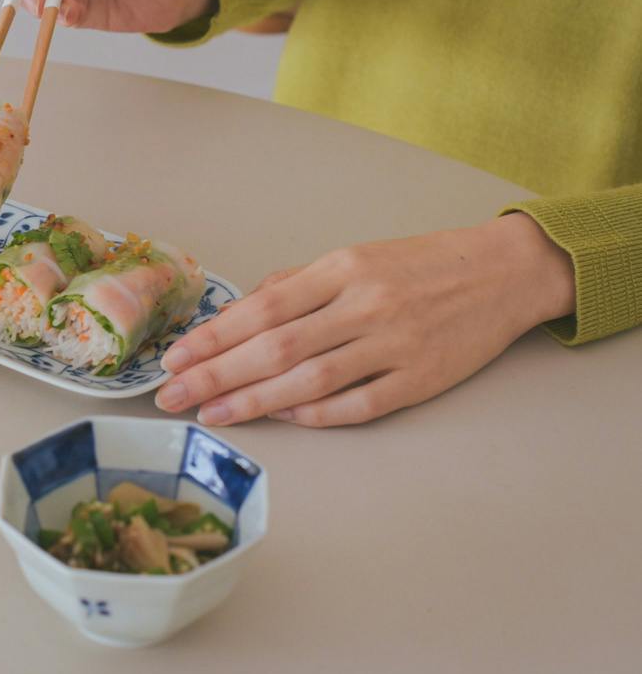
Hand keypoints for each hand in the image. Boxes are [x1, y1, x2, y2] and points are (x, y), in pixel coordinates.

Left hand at [155, 214, 575, 426]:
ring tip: (212, 414)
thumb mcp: (354, 257)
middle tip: (172, 395)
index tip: (175, 357)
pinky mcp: (421, 379)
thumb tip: (240, 313)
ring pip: (309, 379)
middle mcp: (363, 304)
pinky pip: (358, 403)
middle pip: (275, 346)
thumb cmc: (418, 264)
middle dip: (216, 373)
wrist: (500, 272)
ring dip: (254, 400)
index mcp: (341, 268)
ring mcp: (394, 343)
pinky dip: (316, 413)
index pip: (263, 307)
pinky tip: (281, 417)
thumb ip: (297, 284)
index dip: (214, 336)